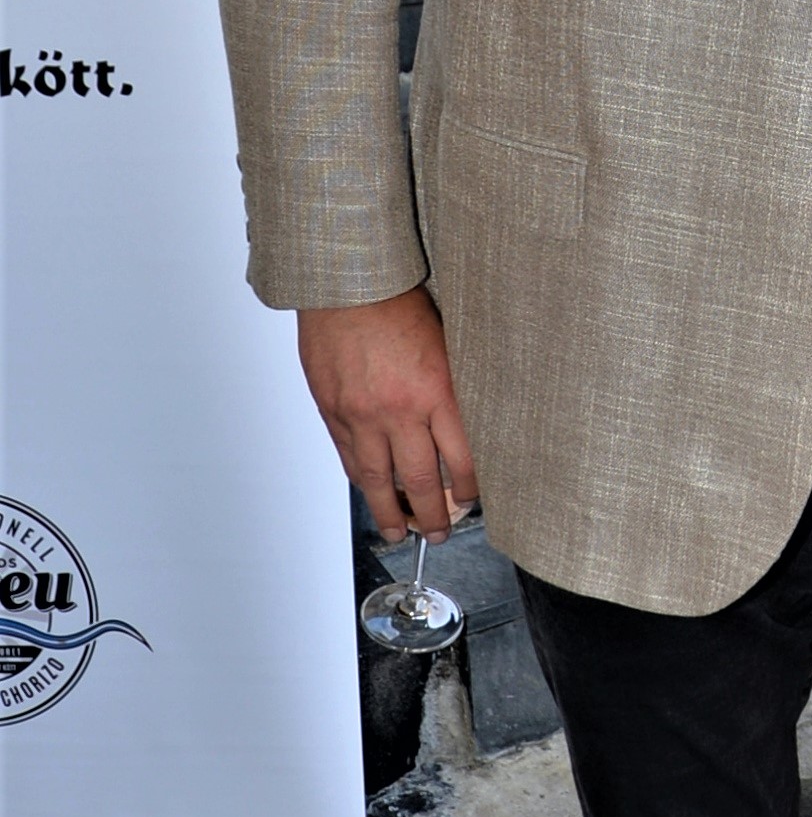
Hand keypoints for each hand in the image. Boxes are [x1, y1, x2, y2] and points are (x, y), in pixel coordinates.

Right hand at [297, 285, 477, 543]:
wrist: (347, 284)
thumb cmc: (398, 304)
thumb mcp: (447, 343)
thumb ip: (453, 390)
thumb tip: (466, 430)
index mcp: (437, 391)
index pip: (462, 460)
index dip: (470, 489)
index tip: (473, 500)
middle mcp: (399, 410)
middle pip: (420, 480)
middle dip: (432, 514)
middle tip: (438, 532)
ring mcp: (361, 415)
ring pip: (377, 479)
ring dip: (389, 512)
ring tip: (398, 532)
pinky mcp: (333, 411)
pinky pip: (349, 458)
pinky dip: (361, 481)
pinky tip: (370, 493)